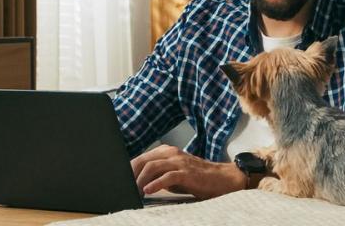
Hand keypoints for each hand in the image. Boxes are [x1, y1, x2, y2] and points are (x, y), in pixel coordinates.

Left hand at [130, 145, 245, 198]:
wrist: (223, 178)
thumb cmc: (198, 178)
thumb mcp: (174, 175)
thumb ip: (158, 175)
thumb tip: (139, 183)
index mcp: (167, 152)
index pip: (142, 158)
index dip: (129, 169)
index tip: (121, 180)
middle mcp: (172, 154)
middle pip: (144, 160)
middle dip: (131, 174)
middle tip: (124, 187)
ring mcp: (179, 162)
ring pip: (152, 167)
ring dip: (140, 180)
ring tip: (134, 191)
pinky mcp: (187, 173)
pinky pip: (167, 177)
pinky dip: (155, 184)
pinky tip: (148, 191)